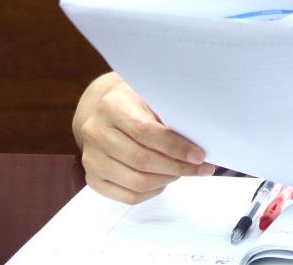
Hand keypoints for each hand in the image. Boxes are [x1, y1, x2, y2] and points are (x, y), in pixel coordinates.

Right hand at [75, 74, 213, 203]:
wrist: (108, 110)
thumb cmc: (139, 102)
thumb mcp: (153, 97)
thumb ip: (169, 116)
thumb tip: (197, 143)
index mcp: (111, 106)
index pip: (146, 132)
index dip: (176, 147)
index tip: (199, 155)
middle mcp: (95, 132)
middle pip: (141, 160)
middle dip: (177, 167)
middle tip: (200, 168)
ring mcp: (91, 158)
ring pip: (136, 181)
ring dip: (167, 180)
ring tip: (185, 172)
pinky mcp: (92, 178)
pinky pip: (127, 196)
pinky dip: (152, 192)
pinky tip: (166, 181)